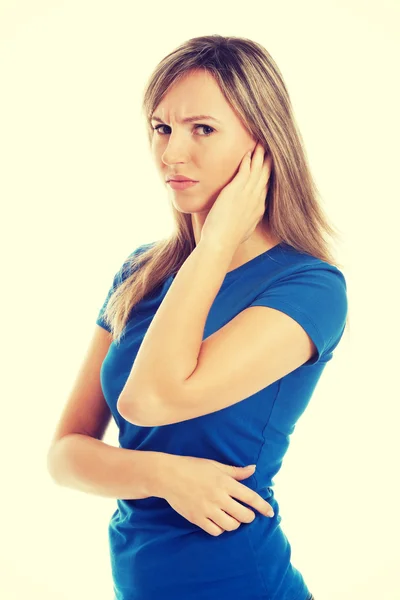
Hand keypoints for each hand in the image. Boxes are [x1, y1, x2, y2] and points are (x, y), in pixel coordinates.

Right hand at [158, 455, 273, 536]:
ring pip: (231, 526)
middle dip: (248, 516)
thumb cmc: (192, 467)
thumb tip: (253, 469)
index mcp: (225, 482)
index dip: (263, 507)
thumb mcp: (215, 465)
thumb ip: (236, 471)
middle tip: (245, 513)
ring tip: (231, 517)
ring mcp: (207, 509)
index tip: (271, 513)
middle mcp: (218, 497)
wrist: (167, 475)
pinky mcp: (197, 518)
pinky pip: (215, 531)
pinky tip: (218, 522)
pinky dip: (220, 529)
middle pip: (243, 516)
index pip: (250, 497)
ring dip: (234, 523)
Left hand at [200, 142, 271, 247]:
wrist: (222, 242)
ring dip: (260, 155)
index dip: (268, 175)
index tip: (270, 166)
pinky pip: (245, 170)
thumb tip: (247, 221)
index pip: (266, 187)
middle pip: (266, 175)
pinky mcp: (236, 190)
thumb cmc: (228, 240)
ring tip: (263, 143)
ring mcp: (247, 194)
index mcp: (258, 209)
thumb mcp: (244, 230)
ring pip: (257, 169)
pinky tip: (249, 150)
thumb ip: (247, 221)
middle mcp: (256, 199)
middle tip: (272, 148)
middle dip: (269, 161)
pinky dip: (248, 159)